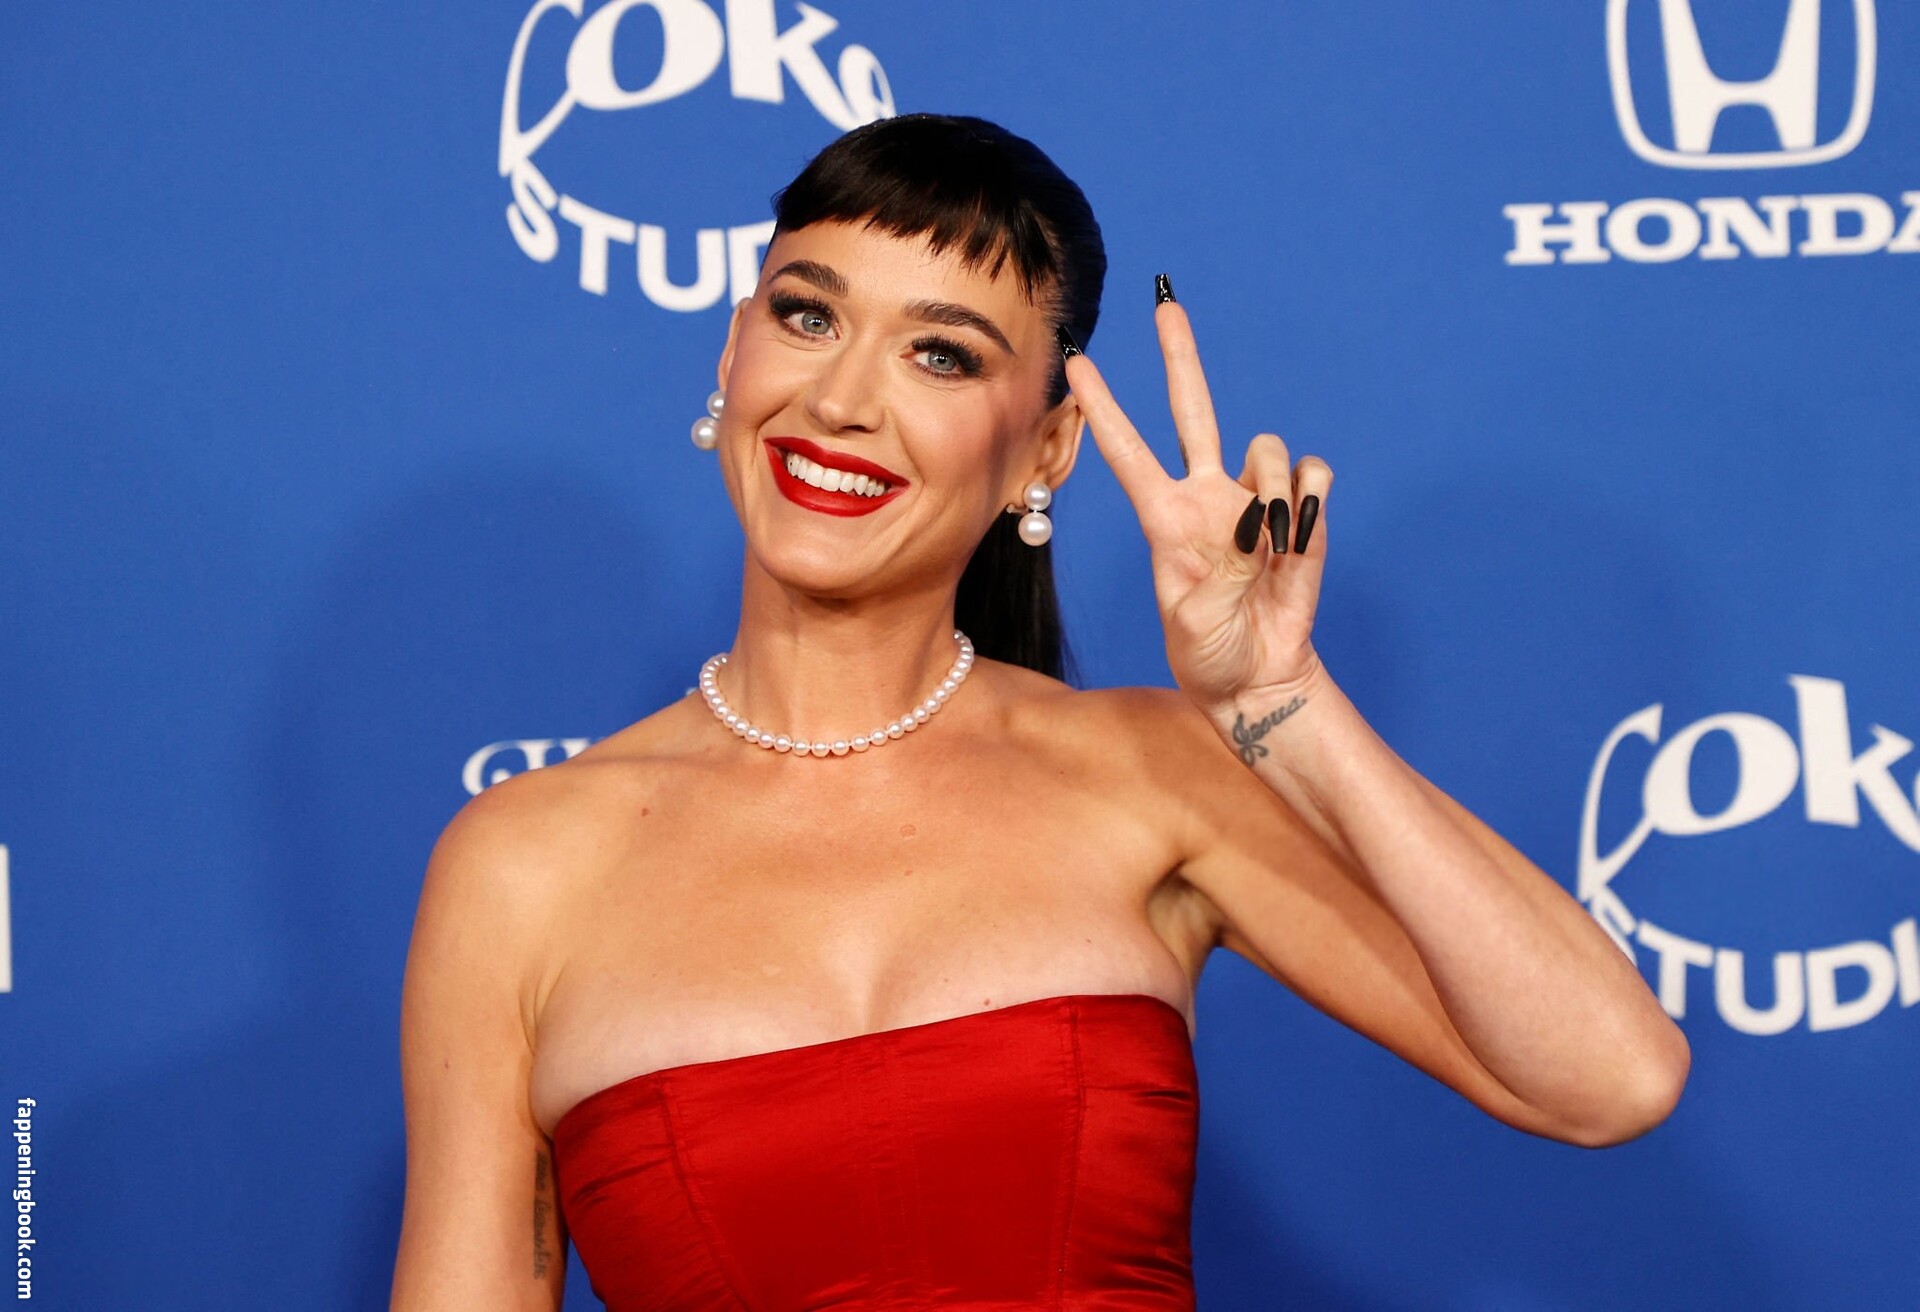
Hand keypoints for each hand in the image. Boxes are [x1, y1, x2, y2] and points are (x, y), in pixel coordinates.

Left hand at [1063, 283, 1332, 714]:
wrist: (1258, 677)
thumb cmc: (1208, 653)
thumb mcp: (1190, 620)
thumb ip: (1217, 567)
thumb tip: (1252, 520)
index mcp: (1165, 517)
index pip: (1127, 450)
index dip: (1103, 407)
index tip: (1076, 363)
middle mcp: (1207, 496)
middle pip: (1192, 408)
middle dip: (1180, 354)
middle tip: (1164, 301)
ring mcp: (1254, 500)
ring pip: (1267, 447)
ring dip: (1274, 489)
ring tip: (1269, 548)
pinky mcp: (1300, 513)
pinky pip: (1313, 474)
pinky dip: (1310, 499)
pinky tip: (1299, 536)